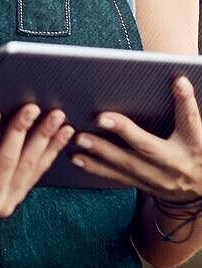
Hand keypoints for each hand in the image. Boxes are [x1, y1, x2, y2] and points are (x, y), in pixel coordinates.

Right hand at [0, 104, 73, 241]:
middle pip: (8, 162)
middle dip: (20, 132)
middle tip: (31, 107)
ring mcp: (7, 201)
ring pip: (28, 166)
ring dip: (44, 140)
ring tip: (57, 115)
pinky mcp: (17, 196)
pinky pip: (37, 172)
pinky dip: (52, 151)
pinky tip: (64, 132)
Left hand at [71, 75, 201, 201]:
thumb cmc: (197, 151)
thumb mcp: (198, 132)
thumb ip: (186, 109)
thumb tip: (178, 81)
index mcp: (194, 144)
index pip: (191, 120)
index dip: (185, 102)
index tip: (178, 82)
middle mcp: (175, 163)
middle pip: (148, 147)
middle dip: (123, 132)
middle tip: (99, 118)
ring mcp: (159, 179)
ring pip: (128, 166)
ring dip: (102, 152)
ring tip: (80, 139)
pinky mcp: (145, 186)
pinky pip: (119, 178)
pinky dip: (97, 168)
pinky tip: (78, 158)